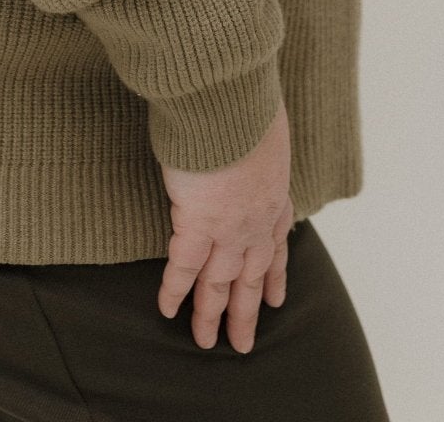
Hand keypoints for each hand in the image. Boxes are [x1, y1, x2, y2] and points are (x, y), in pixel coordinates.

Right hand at [155, 97, 293, 354]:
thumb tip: (249, 134)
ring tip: (206, 343)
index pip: (277, 244)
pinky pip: (183, 267)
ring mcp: (228, 227)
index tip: (277, 298)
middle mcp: (256, 220)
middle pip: (251, 276)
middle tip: (244, 342)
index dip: (276, 275)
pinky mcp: (197, 223)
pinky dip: (174, 291)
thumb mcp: (266, 126)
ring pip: (219, 283)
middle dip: (247, 311)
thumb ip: (259, 143)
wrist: (230, 99)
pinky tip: (166, 310)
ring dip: (212, 315)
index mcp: (274, 194)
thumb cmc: (246, 100)